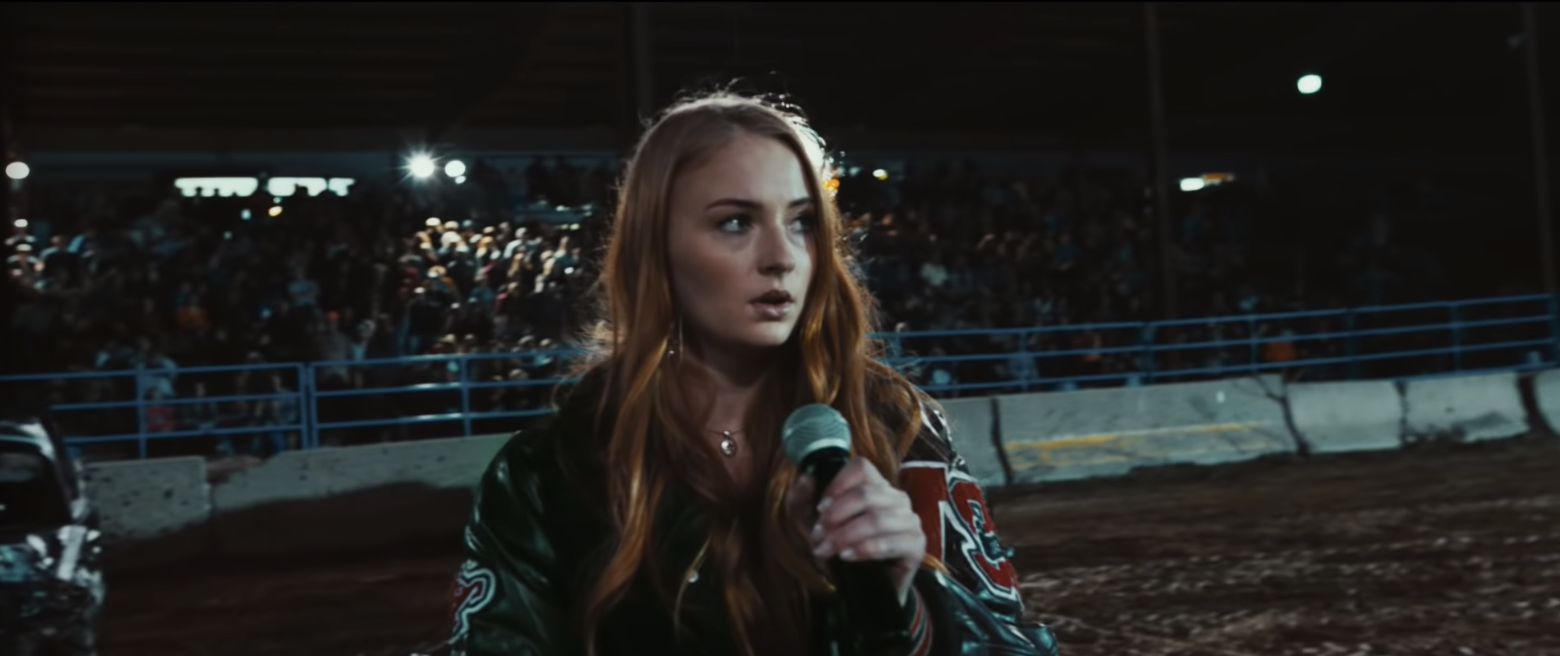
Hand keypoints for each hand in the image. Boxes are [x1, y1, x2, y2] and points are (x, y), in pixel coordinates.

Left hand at [790, 458, 925, 605]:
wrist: (861, 591)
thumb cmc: (839, 552)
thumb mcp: (812, 526)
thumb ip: (802, 500)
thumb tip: (806, 478)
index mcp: (876, 487)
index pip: (861, 468)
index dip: (837, 485)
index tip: (820, 509)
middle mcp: (897, 499)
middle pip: (866, 493)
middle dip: (836, 516)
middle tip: (819, 536)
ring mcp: (910, 521)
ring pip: (876, 518)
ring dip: (846, 535)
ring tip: (828, 550)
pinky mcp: (916, 546)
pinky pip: (892, 542)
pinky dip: (865, 549)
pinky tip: (848, 557)